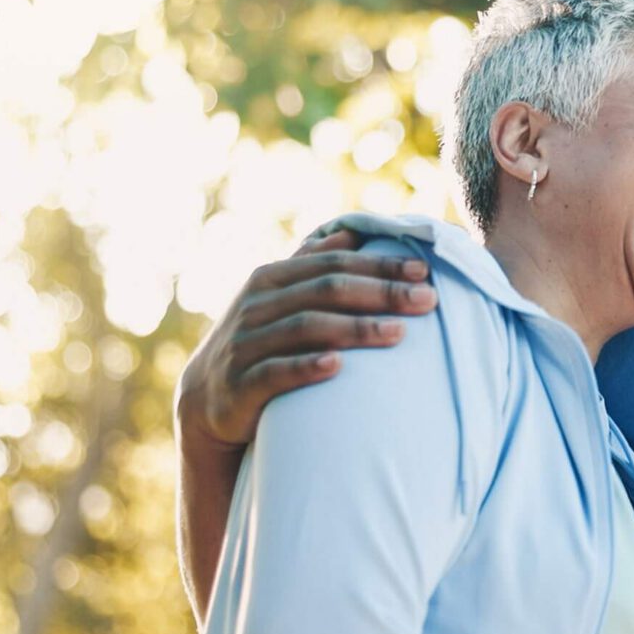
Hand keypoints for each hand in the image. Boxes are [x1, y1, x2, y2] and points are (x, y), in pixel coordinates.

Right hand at [174, 227, 436, 453]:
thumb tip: (349, 234)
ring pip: (306, 328)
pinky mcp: (239, 385)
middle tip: (428, 299)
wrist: (206, 399)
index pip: (333, 264)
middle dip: (382, 292)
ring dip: (356, 329)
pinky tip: (339, 366)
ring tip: (400, 333)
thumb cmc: (258, 341)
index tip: (424, 271)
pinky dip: (307, 367)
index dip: (379, 265)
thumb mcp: (276, 298)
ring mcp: (245, 344)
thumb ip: (310, 266)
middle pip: (327, 290)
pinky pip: (275, 372)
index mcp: (270, 278)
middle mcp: (256, 305)